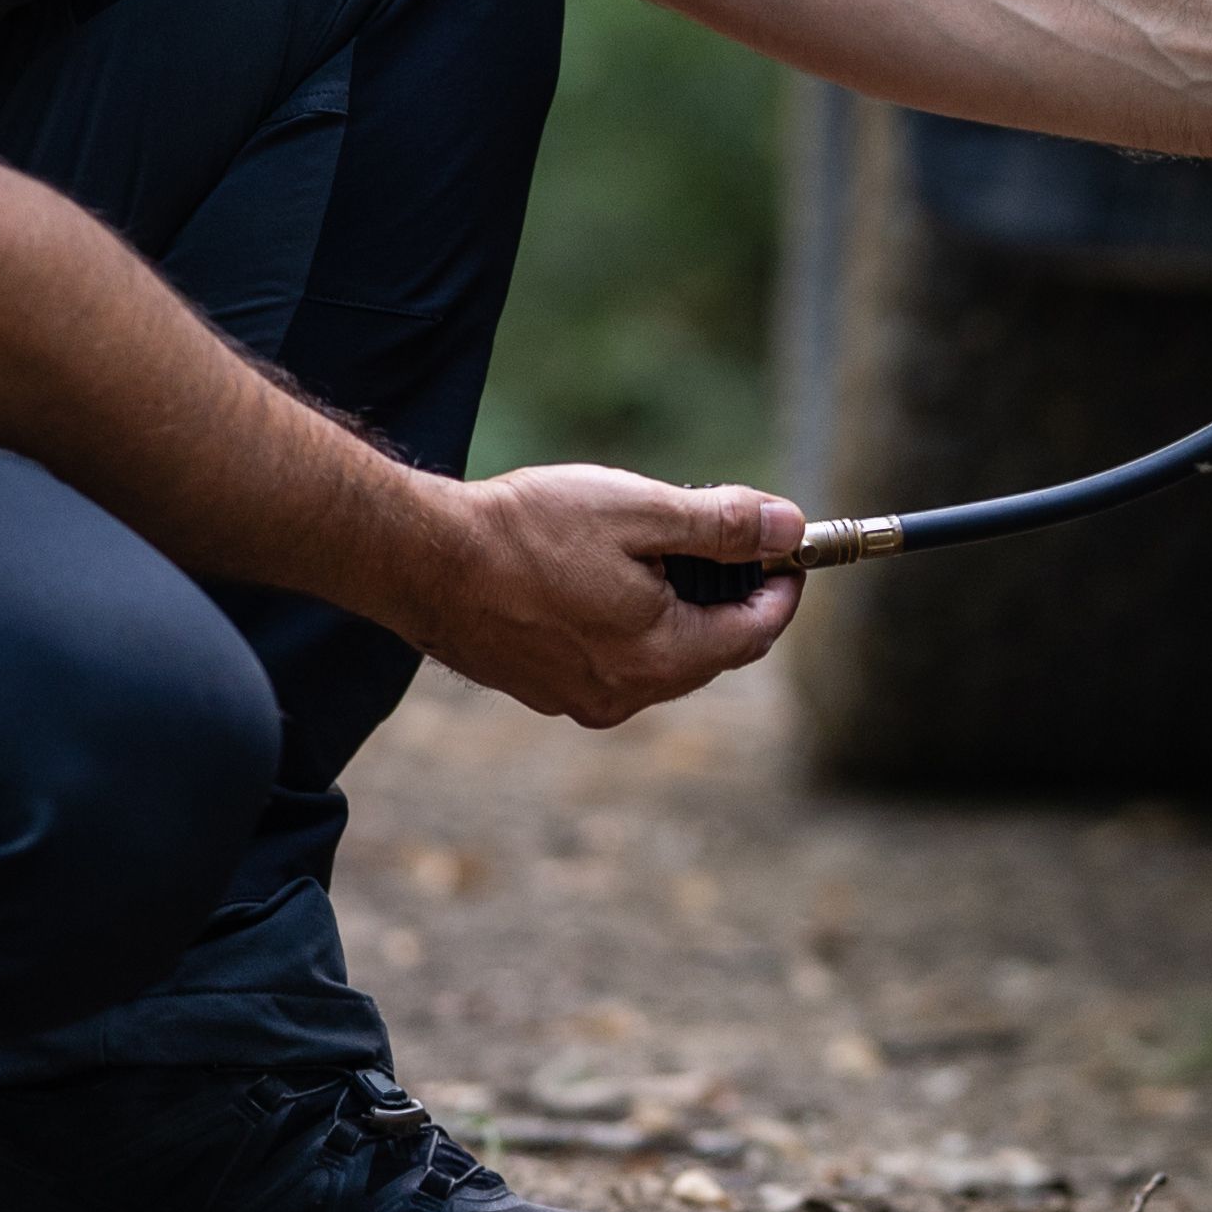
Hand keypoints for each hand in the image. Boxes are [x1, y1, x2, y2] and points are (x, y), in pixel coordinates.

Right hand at [394, 466, 805, 727]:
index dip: (783, 586)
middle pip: (712, 651)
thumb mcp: (638, 511)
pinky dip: (631, 626)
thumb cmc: (526, 531)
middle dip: (731, 597)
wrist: (422, 561)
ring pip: (663, 660)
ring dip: (679, 612)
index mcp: (660, 656)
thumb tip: (790, 527)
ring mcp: (581, 700)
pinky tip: (603, 578)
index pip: (756, 632)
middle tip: (728, 540)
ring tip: (660, 551)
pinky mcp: (545, 692)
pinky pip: (614, 664)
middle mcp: (625, 695)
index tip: (788, 547)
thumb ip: (721, 525)